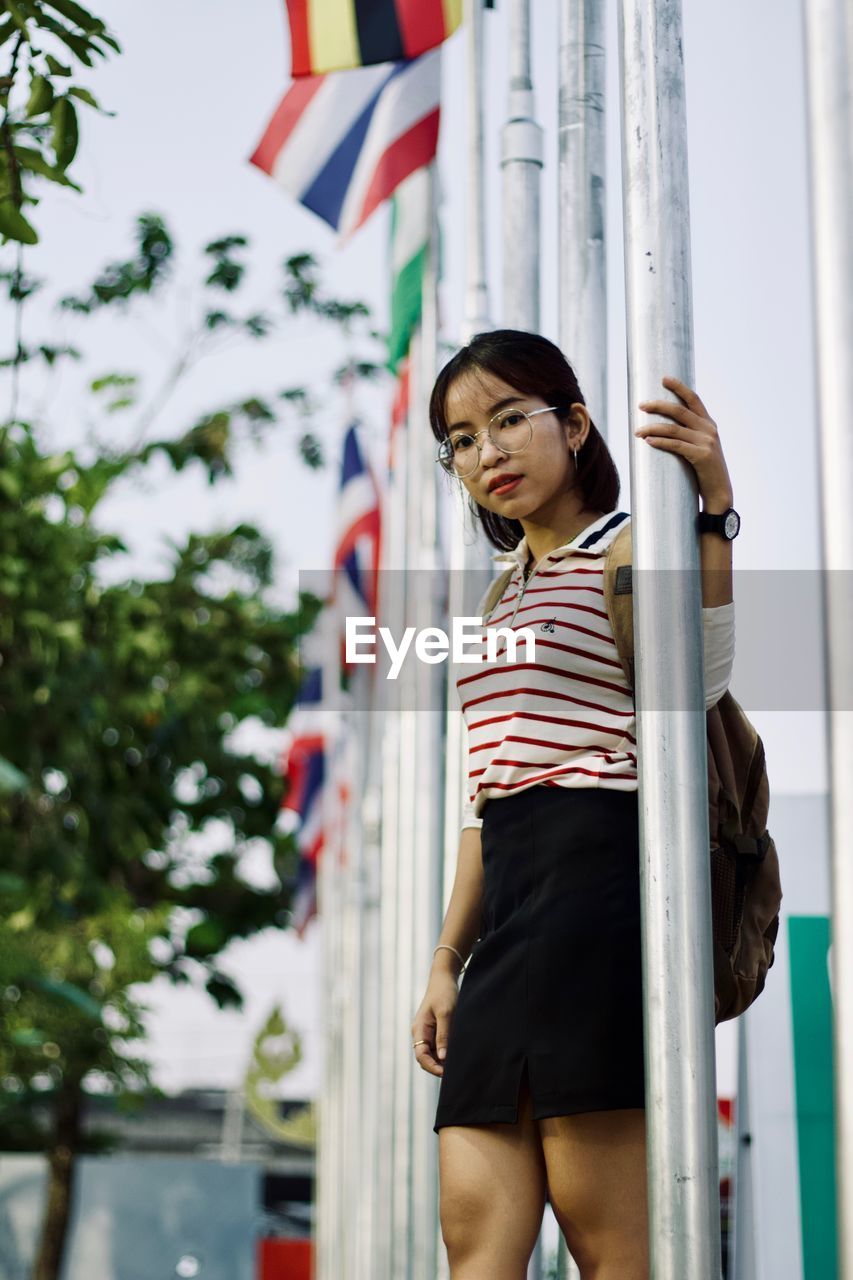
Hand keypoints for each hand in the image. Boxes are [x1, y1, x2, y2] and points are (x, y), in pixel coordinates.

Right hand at [411, 973, 458, 1076]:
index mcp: (419, 1029)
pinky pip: (439, 1047)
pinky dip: (446, 1053)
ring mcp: (428, 1033)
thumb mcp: (446, 1013)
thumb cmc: (444, 993)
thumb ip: (443, 1035)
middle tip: (455, 1072)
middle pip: (426, 1058)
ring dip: (443, 1061)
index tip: (446, 1073)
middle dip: (438, 1067)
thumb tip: (443, 1058)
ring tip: (458, 1065)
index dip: (432, 1067)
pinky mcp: (436, 1030)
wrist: (444, 978)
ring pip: (433, 1054)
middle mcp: (421, 1033)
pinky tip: (457, 1054)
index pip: (421, 1056)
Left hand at [634, 375, 733, 509]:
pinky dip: (660, 442)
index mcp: (709, 424)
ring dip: (652, 428)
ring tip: (637, 431)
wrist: (719, 493)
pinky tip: (648, 441)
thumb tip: (666, 427)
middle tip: (641, 405)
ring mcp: (706, 442)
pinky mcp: (702, 456)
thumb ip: (689, 435)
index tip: (664, 378)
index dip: (679, 387)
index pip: (693, 399)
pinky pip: (676, 445)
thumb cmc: (704, 471)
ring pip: (673, 428)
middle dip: (658, 406)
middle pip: (679, 410)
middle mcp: (709, 429)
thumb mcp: (700, 448)